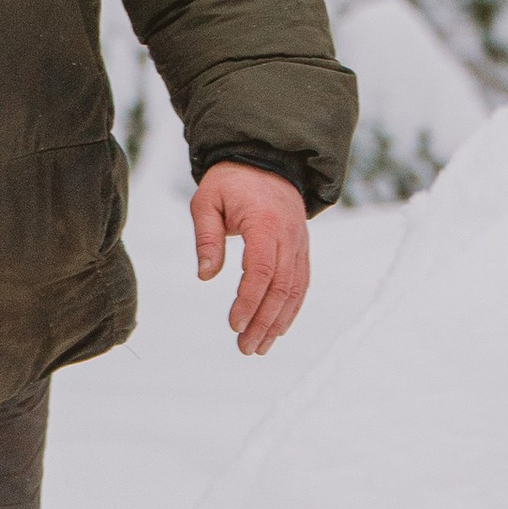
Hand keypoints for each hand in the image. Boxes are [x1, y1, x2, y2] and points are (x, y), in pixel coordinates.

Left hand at [192, 165, 309, 354]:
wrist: (265, 161)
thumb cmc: (230, 182)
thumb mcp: (206, 202)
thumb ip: (206, 238)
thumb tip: (206, 276)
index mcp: (265, 223)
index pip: (261, 270)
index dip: (249, 301)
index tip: (234, 324)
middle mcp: (289, 236)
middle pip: (281, 287)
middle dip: (264, 321)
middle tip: (245, 347)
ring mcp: (299, 243)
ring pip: (295, 289)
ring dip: (278, 322)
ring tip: (258, 347)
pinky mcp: (301, 249)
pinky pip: (301, 283)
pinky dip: (291, 308)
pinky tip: (277, 329)